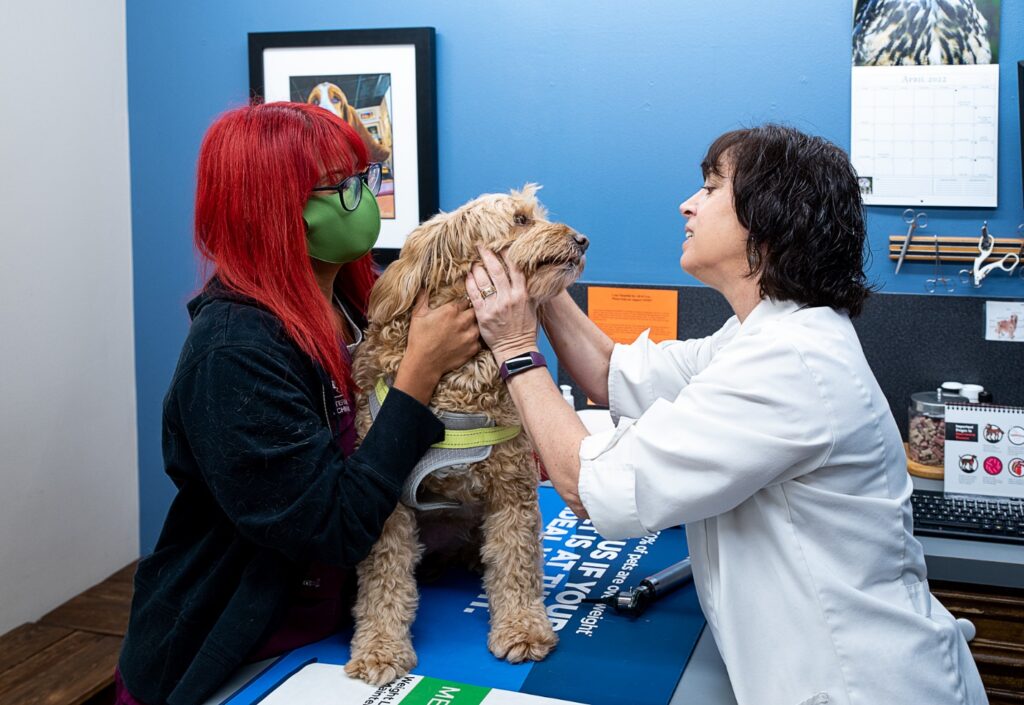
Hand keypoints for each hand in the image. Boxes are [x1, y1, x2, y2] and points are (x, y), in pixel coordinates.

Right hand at [394, 292, 479, 403]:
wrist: (423, 364)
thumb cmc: (419, 339)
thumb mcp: (417, 315)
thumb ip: (422, 298)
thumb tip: (423, 286)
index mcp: (451, 310)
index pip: (465, 299)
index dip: (463, 302)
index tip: (460, 306)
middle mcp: (464, 321)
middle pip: (475, 310)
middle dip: (471, 312)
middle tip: (464, 317)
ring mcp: (470, 336)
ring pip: (479, 325)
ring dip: (474, 326)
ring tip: (465, 329)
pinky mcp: (473, 349)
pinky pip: (479, 341)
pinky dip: (474, 340)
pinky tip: (465, 341)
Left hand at [466, 247, 537, 364]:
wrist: (516, 350)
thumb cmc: (525, 329)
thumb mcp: (533, 308)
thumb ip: (529, 291)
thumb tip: (528, 275)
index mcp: (522, 294)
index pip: (515, 268)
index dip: (507, 254)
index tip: (501, 245)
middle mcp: (509, 297)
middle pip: (496, 270)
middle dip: (487, 255)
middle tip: (480, 246)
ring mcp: (495, 306)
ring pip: (483, 280)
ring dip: (477, 268)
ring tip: (473, 262)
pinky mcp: (483, 314)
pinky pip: (474, 295)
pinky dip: (470, 284)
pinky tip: (468, 277)